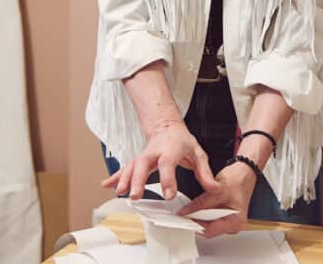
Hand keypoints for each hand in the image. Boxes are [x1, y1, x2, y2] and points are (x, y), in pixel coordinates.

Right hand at [100, 120, 219, 199]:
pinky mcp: (137, 160)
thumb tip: (215, 188)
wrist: (167, 127)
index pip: (168, 163)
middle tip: (135, 195)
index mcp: (172, 149)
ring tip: (120, 192)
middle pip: (143, 163)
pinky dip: (116, 176)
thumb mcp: (198, 154)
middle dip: (138, 179)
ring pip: (132, 166)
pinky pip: (125, 168)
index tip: (168, 195)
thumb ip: (205, 173)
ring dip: (124, 179)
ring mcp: (144, 155)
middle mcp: (155, 152)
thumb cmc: (182, 142)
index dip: (168, 179)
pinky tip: (107, 185)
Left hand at [177, 161, 257, 237]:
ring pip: (208, 224)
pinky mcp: (225, 217)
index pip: (209, 230)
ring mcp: (229, 222)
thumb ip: (200, 203)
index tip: (183, 218)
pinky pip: (210, 219)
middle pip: (208, 229)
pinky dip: (203, 213)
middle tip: (183, 212)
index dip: (194, 224)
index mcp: (236, 222)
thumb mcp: (217, 191)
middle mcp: (234, 225)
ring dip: (199, 216)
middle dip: (196, 220)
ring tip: (191, 208)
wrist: (245, 170)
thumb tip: (185, 212)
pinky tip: (199, 206)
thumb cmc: (238, 179)